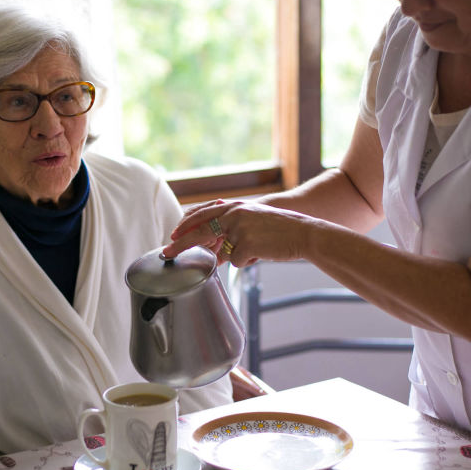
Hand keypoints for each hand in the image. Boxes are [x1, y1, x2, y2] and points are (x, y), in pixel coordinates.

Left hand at [162, 199, 315, 266]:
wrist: (303, 233)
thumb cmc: (281, 230)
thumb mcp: (253, 222)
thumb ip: (232, 232)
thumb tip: (215, 253)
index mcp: (235, 207)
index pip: (203, 214)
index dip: (186, 225)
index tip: (173, 235)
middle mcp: (234, 215)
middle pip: (200, 233)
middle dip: (181, 245)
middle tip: (166, 252)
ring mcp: (239, 230)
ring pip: (224, 253)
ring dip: (239, 255)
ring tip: (260, 246)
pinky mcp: (245, 245)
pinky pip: (238, 262)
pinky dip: (249, 261)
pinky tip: (264, 252)